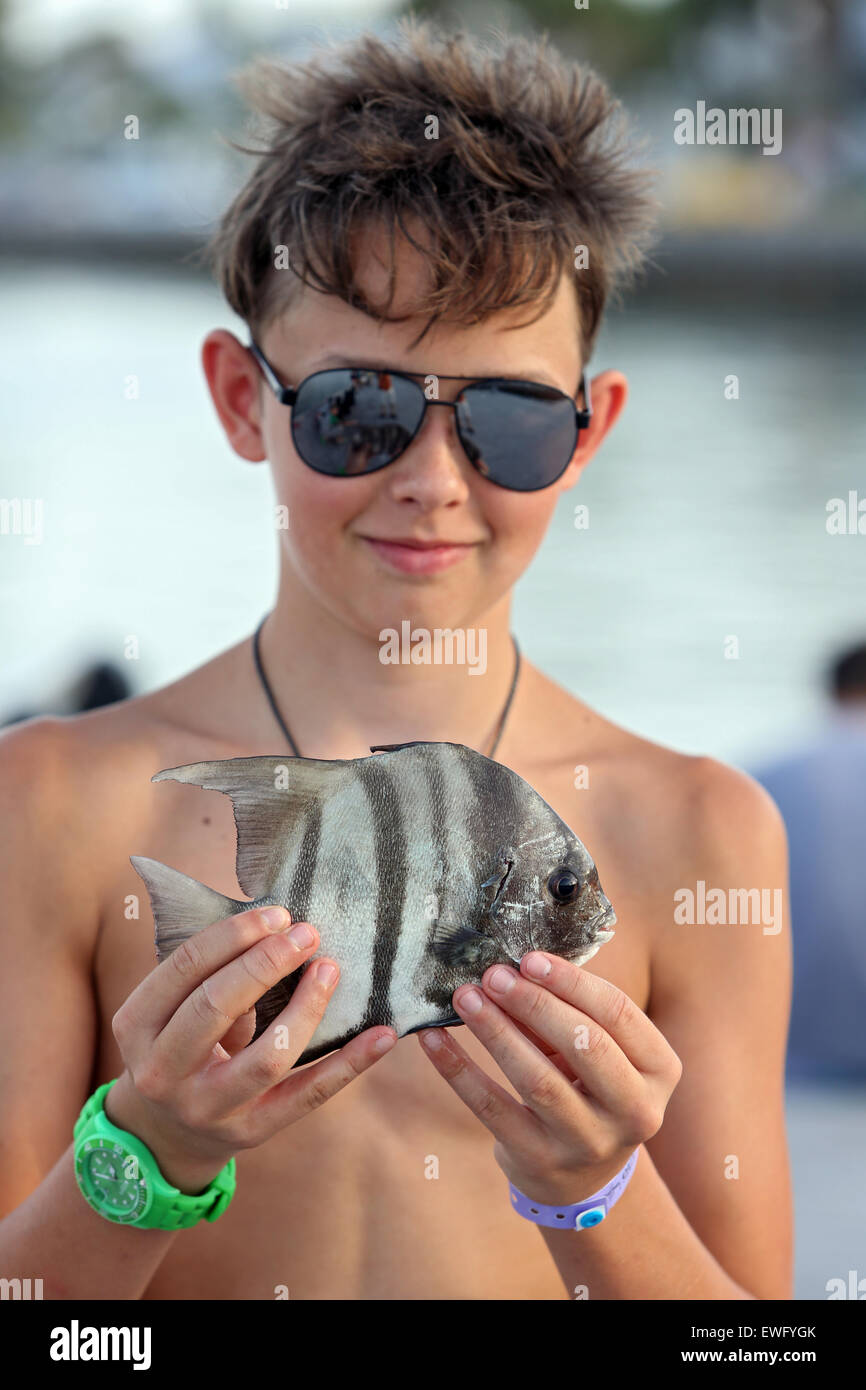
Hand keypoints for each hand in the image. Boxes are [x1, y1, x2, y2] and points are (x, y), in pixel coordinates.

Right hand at [107, 906, 396, 1192]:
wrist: (164, 1134)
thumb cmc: (179, 1047)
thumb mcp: (170, 1013)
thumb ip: (211, 976)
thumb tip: (278, 925)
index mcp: (137, 1025)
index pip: (185, 968)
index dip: (233, 936)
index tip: (277, 914)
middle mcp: (162, 1071)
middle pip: (215, 1006)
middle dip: (266, 962)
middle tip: (307, 933)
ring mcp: (206, 1108)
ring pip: (266, 1057)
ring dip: (306, 1008)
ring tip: (330, 969)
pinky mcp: (251, 1133)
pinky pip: (308, 1095)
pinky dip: (350, 1064)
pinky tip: (383, 1036)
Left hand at [418, 951, 681, 1206]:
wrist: (582, 1176)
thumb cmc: (589, 1086)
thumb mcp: (595, 1051)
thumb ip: (566, 1012)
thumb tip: (512, 966)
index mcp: (659, 1069)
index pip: (618, 1012)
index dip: (572, 981)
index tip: (529, 958)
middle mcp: (636, 1110)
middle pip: (585, 1045)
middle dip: (534, 1003)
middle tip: (493, 974)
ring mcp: (590, 1142)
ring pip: (538, 1080)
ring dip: (496, 1031)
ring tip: (464, 998)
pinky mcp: (541, 1161)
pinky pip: (492, 1109)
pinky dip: (459, 1070)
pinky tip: (434, 1040)